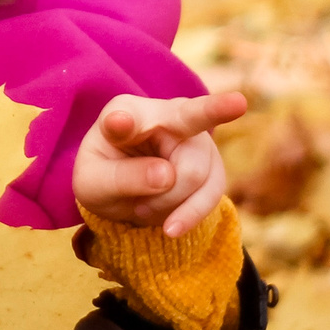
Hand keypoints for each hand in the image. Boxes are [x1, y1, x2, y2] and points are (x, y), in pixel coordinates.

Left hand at [71, 91, 246, 236]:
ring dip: (167, 202)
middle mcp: (167, 114)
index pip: (128, 115)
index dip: (126, 120)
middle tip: (236, 102)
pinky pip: (211, 192)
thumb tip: (167, 176)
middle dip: (215, 108)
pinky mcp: (212, 164)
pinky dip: (189, 214)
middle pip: (187, 126)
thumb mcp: (94, 184)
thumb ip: (122, 177)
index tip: (118, 121)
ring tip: (142, 207)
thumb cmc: (103, 177)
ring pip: (194, 174)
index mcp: (125, 111)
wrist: (123, 193)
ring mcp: (195, 137)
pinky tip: (171, 227)